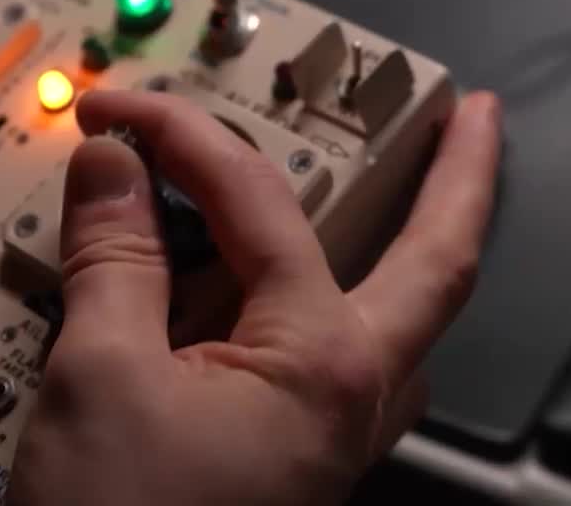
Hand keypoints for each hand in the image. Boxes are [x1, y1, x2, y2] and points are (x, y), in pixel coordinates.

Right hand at [12, 88, 502, 505]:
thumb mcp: (97, 376)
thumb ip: (114, 257)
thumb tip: (114, 165)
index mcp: (320, 362)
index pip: (261, 199)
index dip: (182, 135)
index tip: (121, 110)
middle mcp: (355, 397)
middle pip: (439, 261)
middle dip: (464, 178)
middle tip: (473, 115)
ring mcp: (338, 436)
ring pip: (407, 316)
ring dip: (420, 242)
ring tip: (423, 185)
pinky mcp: (301, 461)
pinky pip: (349, 360)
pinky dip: (340, 300)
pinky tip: (312, 286)